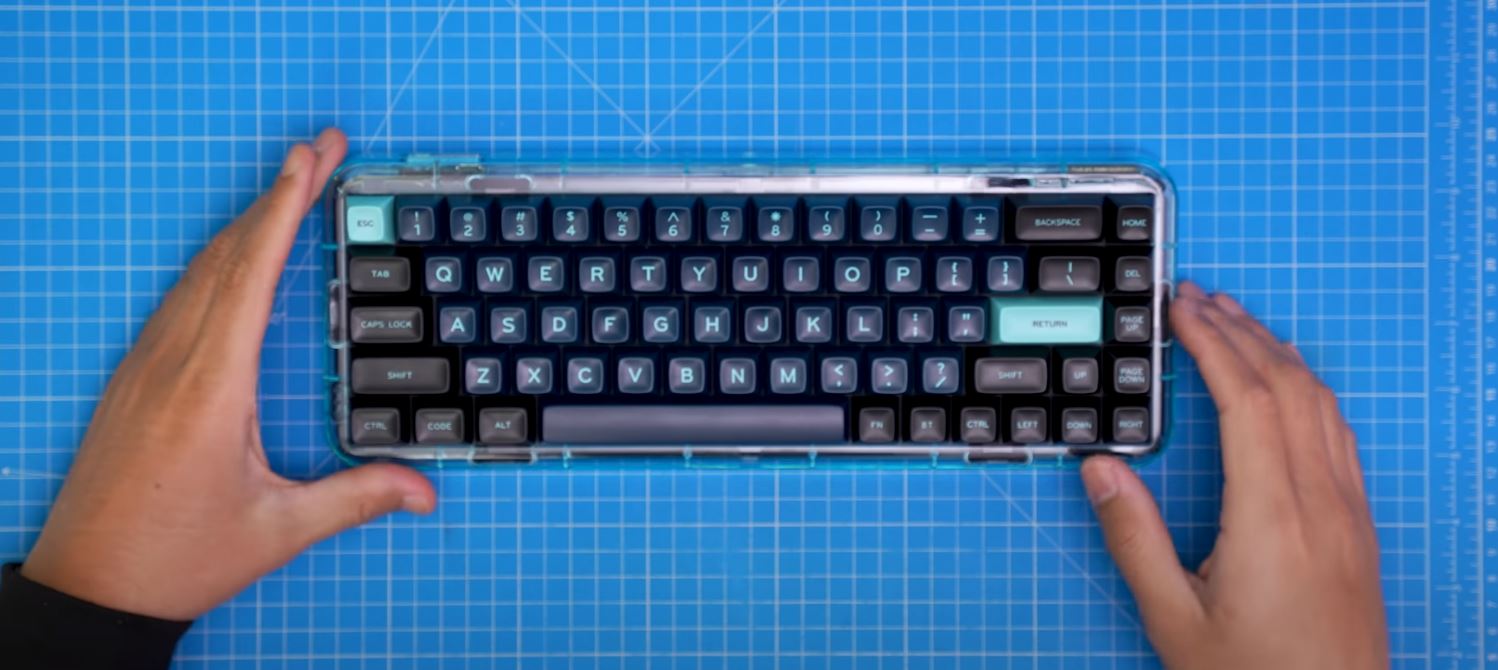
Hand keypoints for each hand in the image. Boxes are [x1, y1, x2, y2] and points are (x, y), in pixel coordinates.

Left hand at [20, 129, 436, 620]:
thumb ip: (356, 498)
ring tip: (290, 184)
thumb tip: (426, 489)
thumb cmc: (175, 558)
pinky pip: (181, 296)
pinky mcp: (135, 376)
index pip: (253, 274)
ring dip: (248, 220)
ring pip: (200, 270)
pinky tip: (237, 255)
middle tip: (322, 146)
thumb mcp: (277, 529)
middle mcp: (174, 360)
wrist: (88, 587)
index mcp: (211, 386)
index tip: (309, 158)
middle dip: (278, 193)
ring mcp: (147, 363)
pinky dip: (220, 258)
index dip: (284, 209)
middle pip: (229, 253)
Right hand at [1081, 281, 1387, 668]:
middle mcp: (1319, 500)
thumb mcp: (1173, 617)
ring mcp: (1348, 510)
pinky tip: (1288, 383)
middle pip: (1287, 386)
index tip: (1183, 309)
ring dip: (1277, 352)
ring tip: (1237, 321)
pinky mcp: (1359, 525)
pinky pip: (1339, 433)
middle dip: (1241, 331)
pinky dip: (1308, 388)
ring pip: (1321, 403)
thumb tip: (1100, 467)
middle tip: (1199, 297)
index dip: (1213, 344)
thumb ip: (1134, 538)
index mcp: (1270, 516)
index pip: (1246, 400)